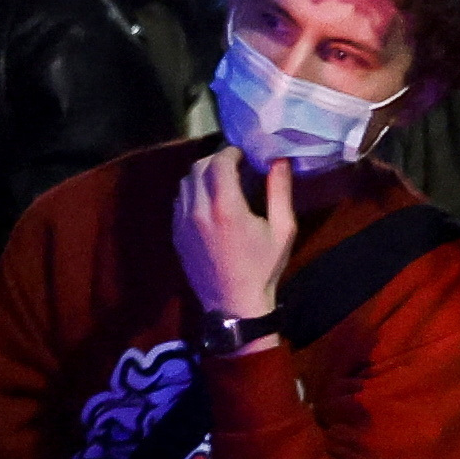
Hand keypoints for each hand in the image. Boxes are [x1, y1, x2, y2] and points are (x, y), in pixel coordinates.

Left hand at [173, 148, 298, 318]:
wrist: (235, 306)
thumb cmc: (263, 268)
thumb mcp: (283, 230)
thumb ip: (280, 191)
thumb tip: (278, 159)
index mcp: (226, 208)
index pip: (219, 162)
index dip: (231, 152)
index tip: (244, 155)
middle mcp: (199, 210)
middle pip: (199, 167)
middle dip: (217, 160)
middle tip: (235, 166)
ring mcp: (182, 222)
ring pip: (186, 182)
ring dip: (202, 174)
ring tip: (222, 182)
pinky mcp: (176, 233)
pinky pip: (179, 200)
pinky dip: (192, 192)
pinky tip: (209, 202)